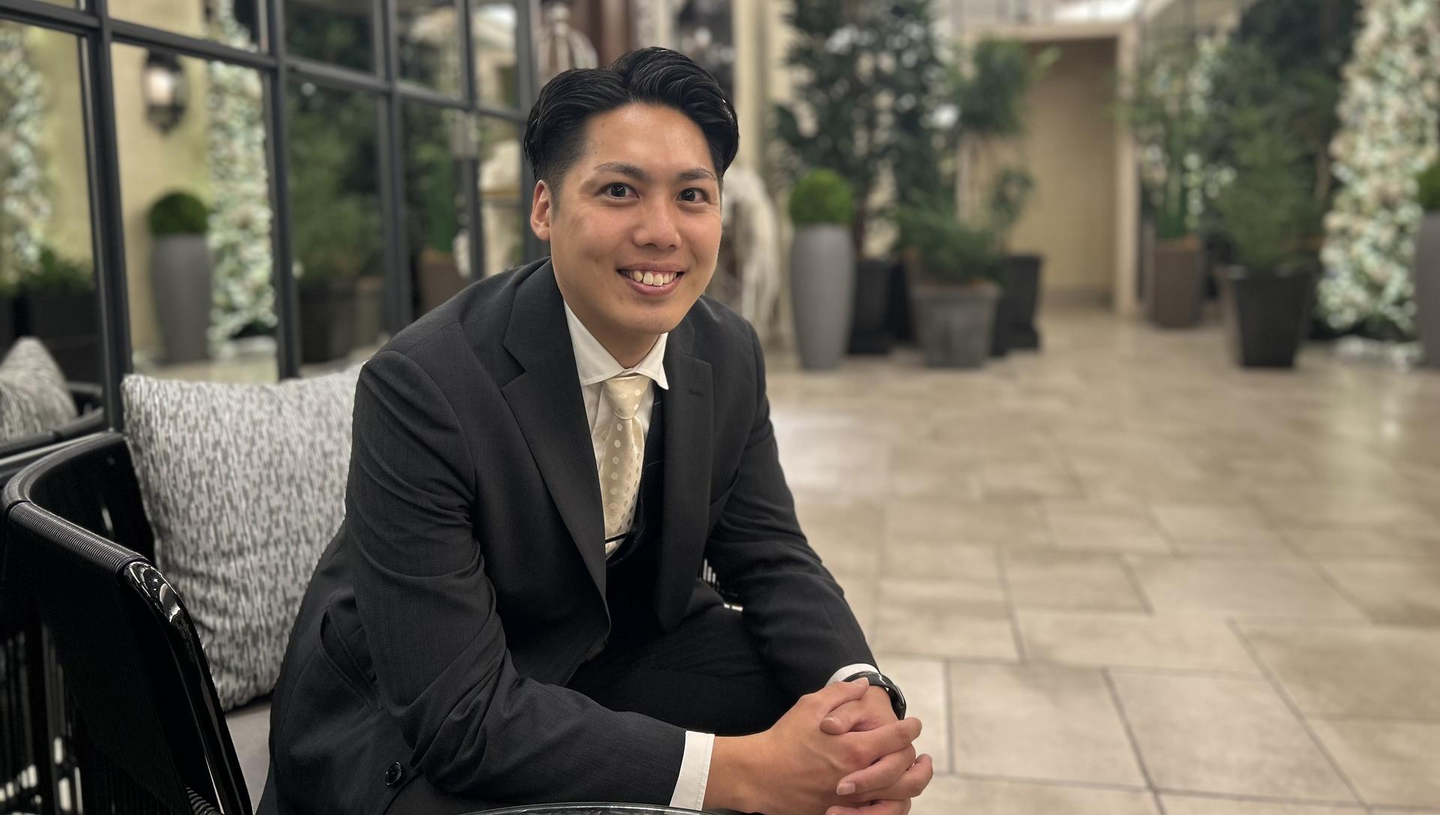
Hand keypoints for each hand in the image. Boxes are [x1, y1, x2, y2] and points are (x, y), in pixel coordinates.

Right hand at [704, 679, 921, 814]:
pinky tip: (891, 794)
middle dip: (922, 765)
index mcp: (854, 749)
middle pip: (906, 775)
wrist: (759, 775)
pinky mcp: (841, 812)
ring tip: (914, 777)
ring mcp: (851, 800)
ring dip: (911, 787)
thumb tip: (863, 684)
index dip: (910, 729)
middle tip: (925, 757)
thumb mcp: (810, 706)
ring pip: (896, 799)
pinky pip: (875, 813)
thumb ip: (841, 693)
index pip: (897, 739)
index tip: (913, 724)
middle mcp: (858, 777)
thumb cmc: (784, 739)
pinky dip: (889, 805)